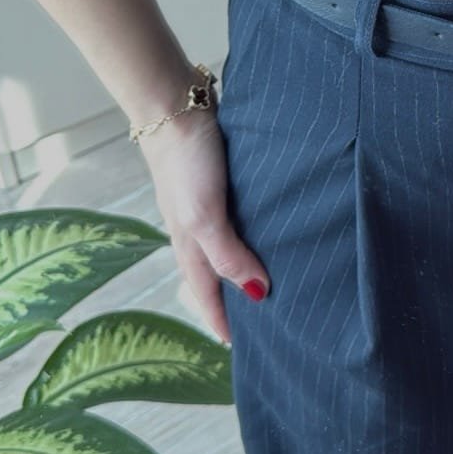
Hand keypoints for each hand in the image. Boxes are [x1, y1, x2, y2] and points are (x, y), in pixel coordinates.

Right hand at [136, 108, 269, 344]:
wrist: (176, 104)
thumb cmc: (186, 162)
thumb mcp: (204, 216)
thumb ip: (227, 255)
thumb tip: (256, 293)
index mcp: (189, 246)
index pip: (208, 295)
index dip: (223, 321)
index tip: (241, 349)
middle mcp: (198, 230)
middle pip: (218, 275)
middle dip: (236, 300)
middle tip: (264, 323)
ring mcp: (210, 205)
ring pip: (231, 246)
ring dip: (247, 266)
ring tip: (275, 282)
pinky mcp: (224, 181)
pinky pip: (241, 218)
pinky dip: (254, 233)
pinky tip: (272, 229)